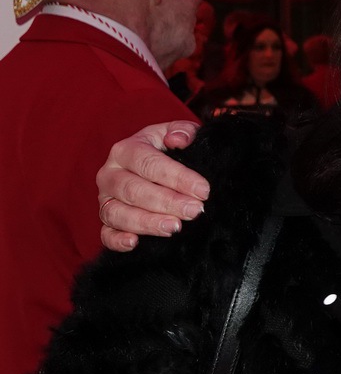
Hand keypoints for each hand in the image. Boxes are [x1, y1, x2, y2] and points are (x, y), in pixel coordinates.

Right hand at [95, 120, 209, 251]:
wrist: (153, 166)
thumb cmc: (167, 150)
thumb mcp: (176, 133)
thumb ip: (182, 131)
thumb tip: (179, 139)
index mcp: (125, 150)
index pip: (148, 163)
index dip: (177, 177)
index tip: (203, 190)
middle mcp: (109, 174)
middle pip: (133, 190)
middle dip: (167, 202)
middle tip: (194, 210)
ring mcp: (105, 199)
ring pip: (117, 213)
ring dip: (146, 222)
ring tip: (174, 227)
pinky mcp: (105, 221)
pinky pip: (105, 234)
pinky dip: (116, 240)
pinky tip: (135, 243)